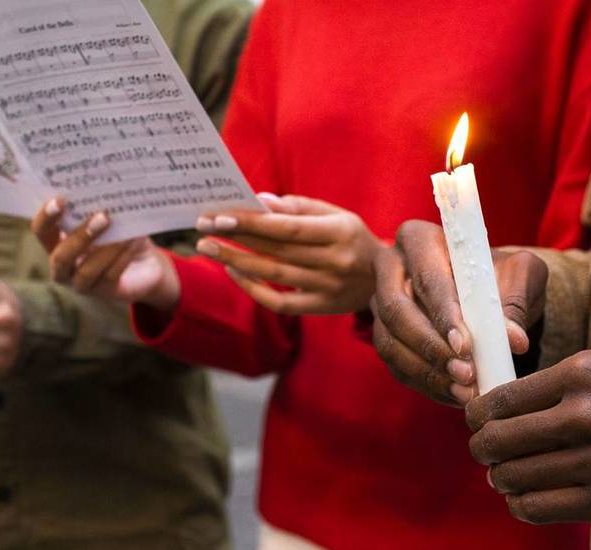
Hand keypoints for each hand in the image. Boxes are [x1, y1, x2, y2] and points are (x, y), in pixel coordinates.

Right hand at [30, 197, 179, 309]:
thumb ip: (99, 207)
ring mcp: (82, 284)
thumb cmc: (120, 234)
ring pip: (86, 271)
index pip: (41, 232)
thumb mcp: (109, 219)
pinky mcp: (106, 292)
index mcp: (57, 243)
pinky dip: (122, 257)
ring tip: (124, 232)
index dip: (46, 217)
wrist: (147, 264)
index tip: (61, 199)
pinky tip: (134, 241)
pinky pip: (110, 276)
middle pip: (60, 256)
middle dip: (80, 236)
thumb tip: (102, 186)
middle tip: (103, 216)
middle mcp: (64, 267)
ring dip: (106, 249)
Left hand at [195, 193, 383, 314]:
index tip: (221, 215)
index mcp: (340, 232)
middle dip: (236, 238)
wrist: (387, 279)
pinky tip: (234, 272)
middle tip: (203, 227)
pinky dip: (254, 289)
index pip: (288, 228)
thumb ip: (299, 207)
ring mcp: (328, 288)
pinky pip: (279, 303)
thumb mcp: (336, 215)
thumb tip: (259, 201)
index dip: (253, 223)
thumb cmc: (352, 238)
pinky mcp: (320, 308)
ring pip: (273, 275)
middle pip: (276, 251)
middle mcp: (335, 262)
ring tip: (208, 247)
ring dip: (236, 261)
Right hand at [372, 220, 546, 406]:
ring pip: (388, 341)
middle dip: (431, 347)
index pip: (426, 277)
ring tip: (465, 391)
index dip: (443, 313)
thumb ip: (515, 303)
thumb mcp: (520, 276)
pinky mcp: (384, 334)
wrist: (490, 293)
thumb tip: (513, 340)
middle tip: (466, 374)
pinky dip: (425, 384)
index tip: (466, 345)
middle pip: (395, 309)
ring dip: (426, 372)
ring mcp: (380, 303)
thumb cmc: (503, 276)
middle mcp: (390, 267)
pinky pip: (394, 364)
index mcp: (419, 239)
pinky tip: (454, 395)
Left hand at [466, 351, 590, 523]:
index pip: (501, 398)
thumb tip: (502, 404)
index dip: (477, 413)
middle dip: (481, 447)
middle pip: (498, 439)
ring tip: (504, 473)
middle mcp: (586, 416)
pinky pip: (540, 508)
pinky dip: (521, 504)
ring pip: (513, 477)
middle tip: (484, 448)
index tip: (475, 419)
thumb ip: (558, 385)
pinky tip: (525, 496)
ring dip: (500, 477)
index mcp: (582, 374)